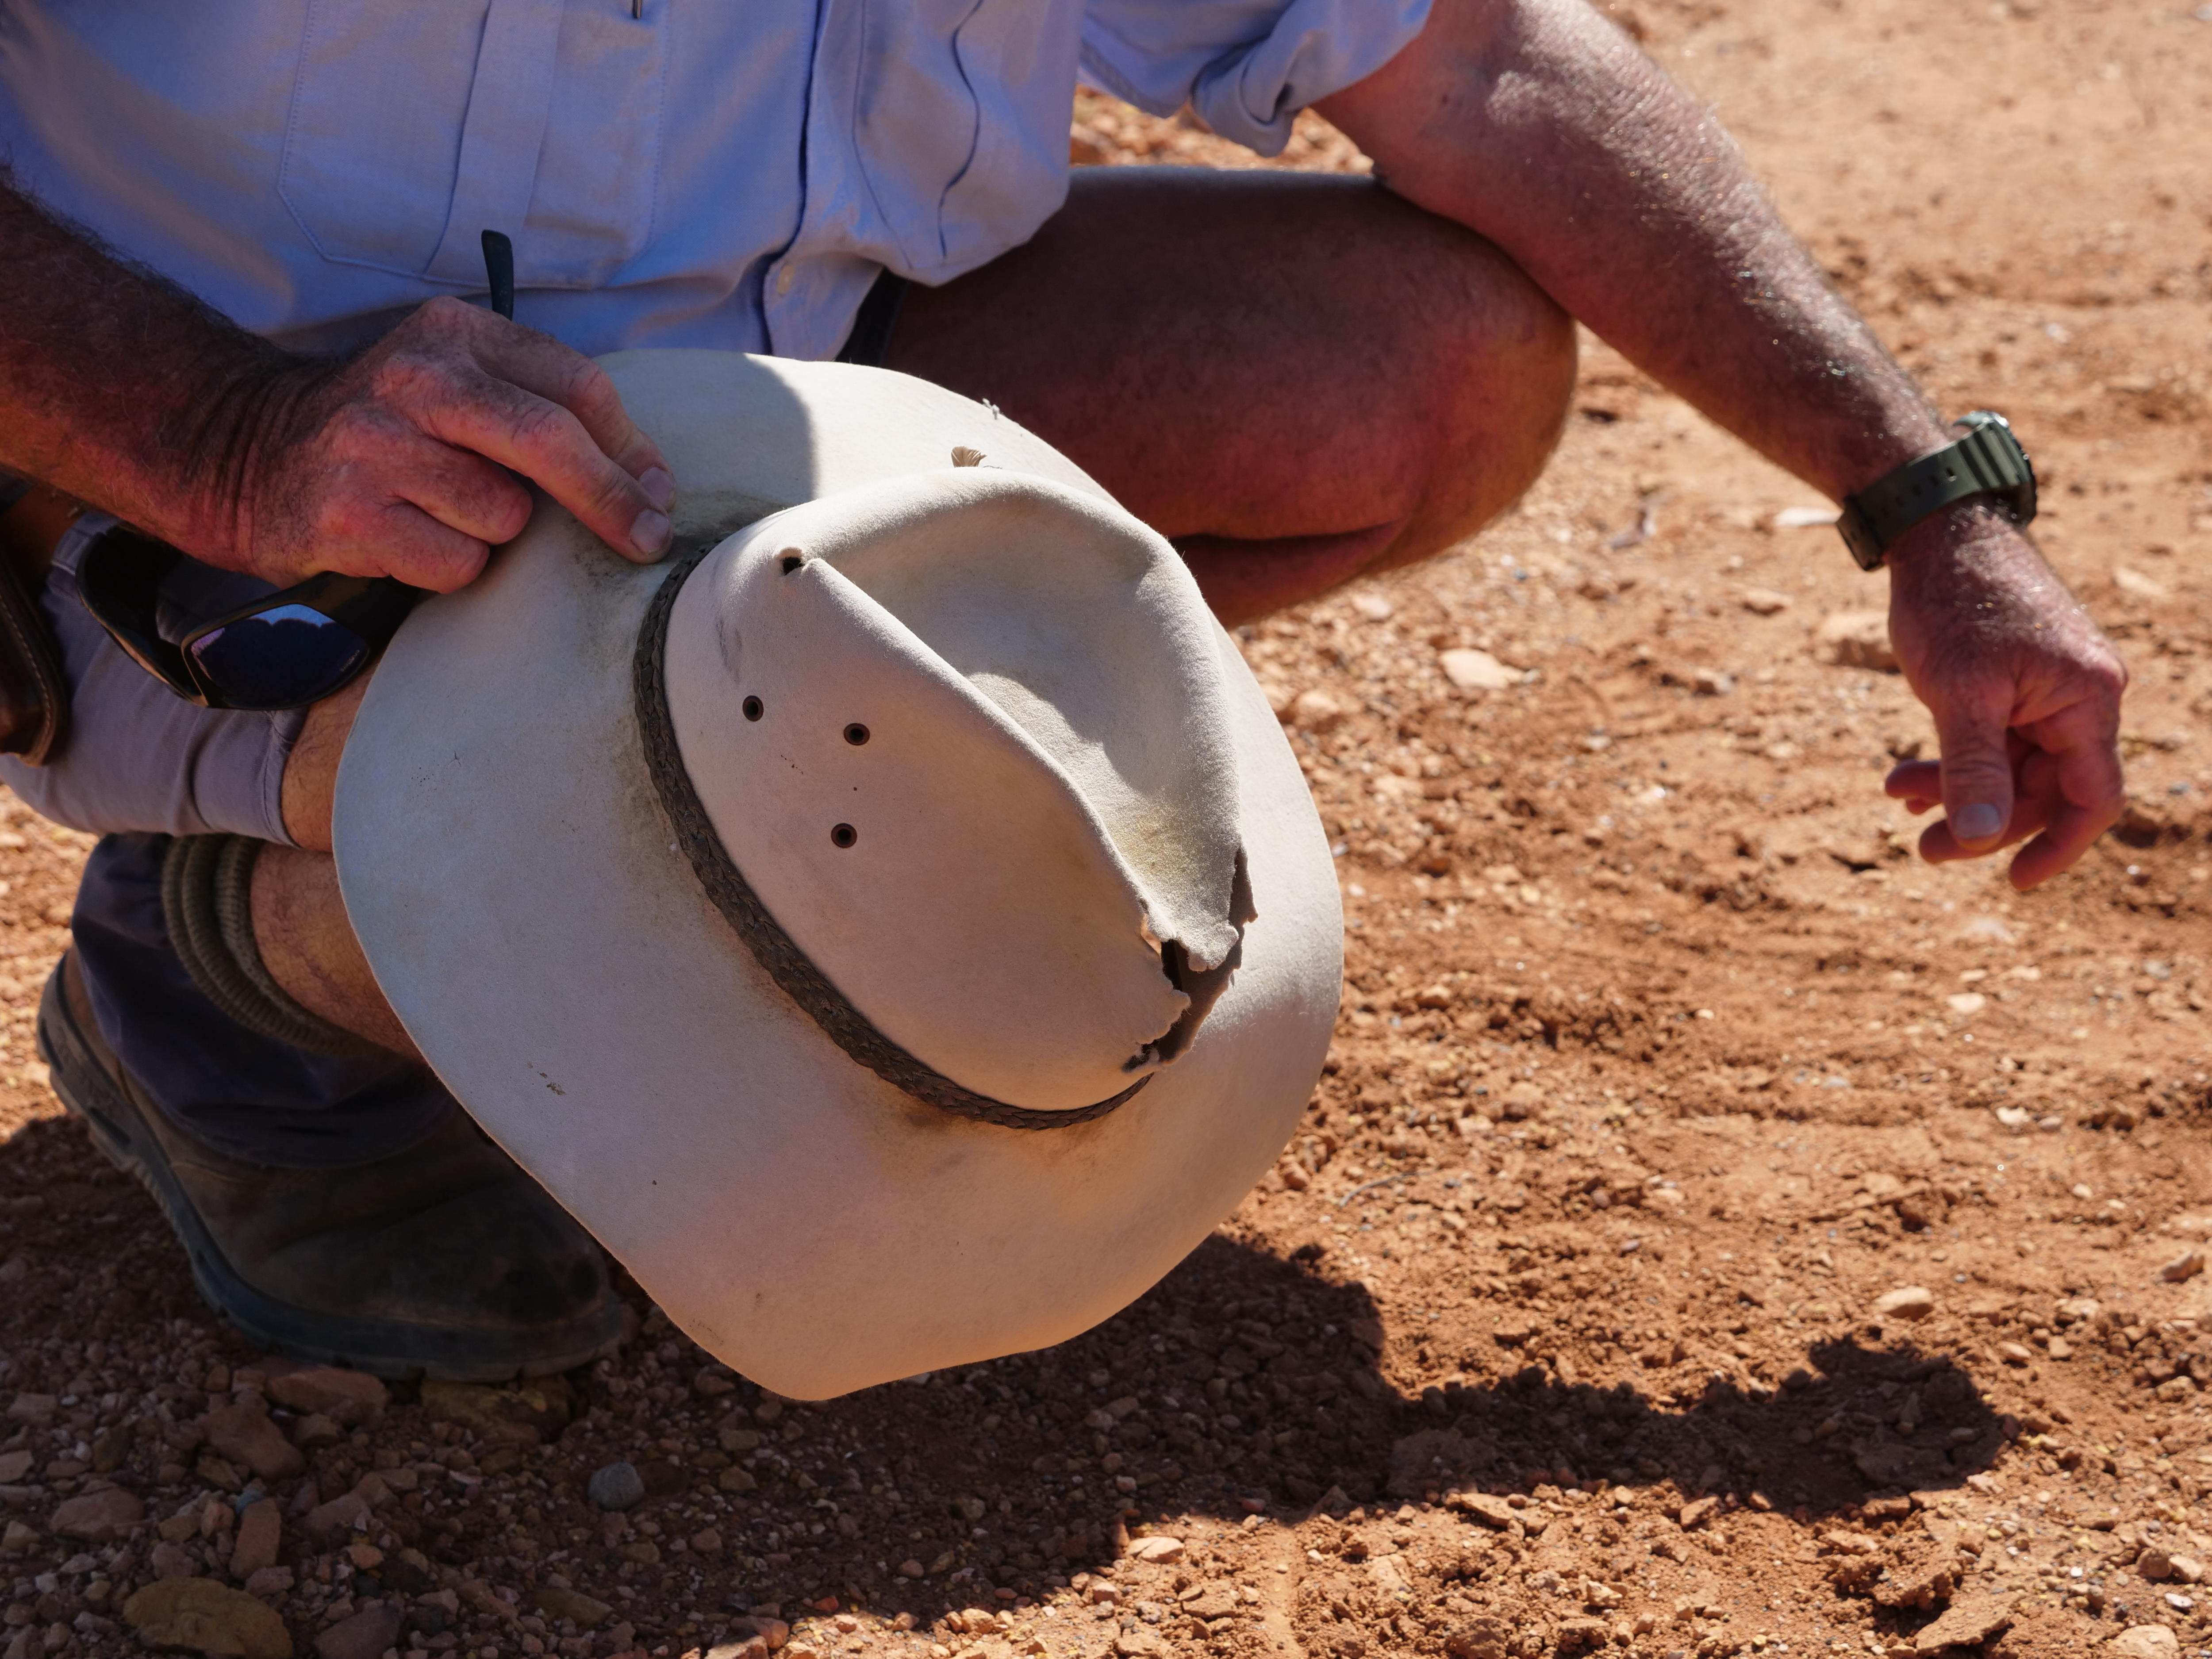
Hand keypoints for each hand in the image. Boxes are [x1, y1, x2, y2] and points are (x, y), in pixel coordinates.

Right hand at [200, 297, 673, 591]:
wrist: (254, 454)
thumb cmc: (392, 432)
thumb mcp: (461, 386)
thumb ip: (544, 407)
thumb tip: (651, 483)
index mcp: (455, 334)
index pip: (575, 385)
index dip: (630, 448)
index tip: (659, 494)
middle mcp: (414, 377)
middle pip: (547, 440)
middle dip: (610, 498)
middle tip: (648, 540)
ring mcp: (375, 444)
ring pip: (503, 515)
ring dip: (500, 534)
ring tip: (452, 515)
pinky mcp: (349, 512)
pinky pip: (455, 561)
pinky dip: (453, 565)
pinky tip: (413, 540)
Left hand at [1880, 503, 2127, 889]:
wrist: (1937, 530)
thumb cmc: (1952, 602)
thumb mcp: (1957, 693)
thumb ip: (1973, 767)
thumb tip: (1982, 838)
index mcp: (2088, 699)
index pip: (2092, 798)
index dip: (2058, 847)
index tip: (2014, 883)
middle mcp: (2081, 696)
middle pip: (2044, 789)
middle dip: (1984, 821)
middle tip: (1922, 849)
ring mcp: (2049, 689)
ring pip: (2012, 767)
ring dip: (1958, 791)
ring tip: (1897, 799)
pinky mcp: (2015, 681)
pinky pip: (1995, 739)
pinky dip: (1955, 761)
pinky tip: (1907, 781)